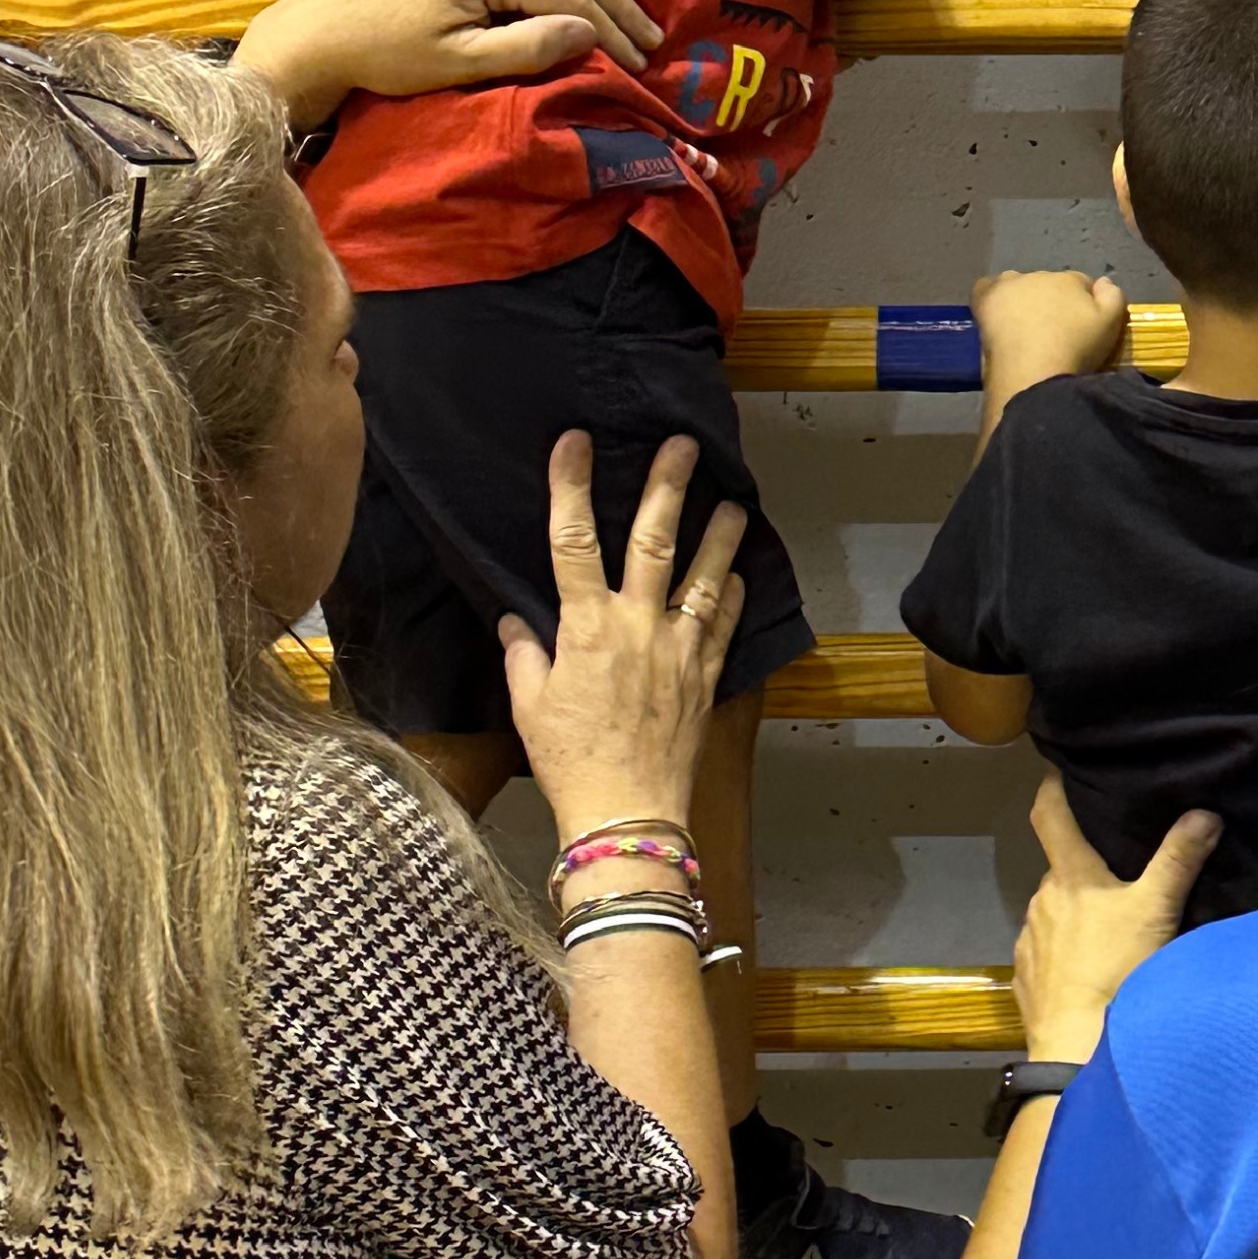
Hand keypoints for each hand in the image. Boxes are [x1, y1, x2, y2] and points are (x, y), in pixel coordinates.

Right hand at [500, 433, 746, 842]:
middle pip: (654, 542)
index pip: (572, 542)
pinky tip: (743, 576)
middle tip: (683, 446)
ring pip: (705, 578)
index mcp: (586, 628)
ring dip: (721, 537)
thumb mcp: (529, 706)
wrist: (626, 815)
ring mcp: (678, 650)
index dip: (571, 487)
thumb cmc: (569, 762)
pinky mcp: (705, 677)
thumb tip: (514, 619)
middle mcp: (637, 627)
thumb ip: (524, 655)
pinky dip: (736, 598)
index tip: (575, 443)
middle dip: (667, 488)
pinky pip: (724, 627)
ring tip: (735, 502)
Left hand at [972, 270, 1128, 379]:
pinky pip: (986, 288)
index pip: (1080, 283)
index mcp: (1070, 280)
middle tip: (1051, 332)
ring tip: (1023, 327)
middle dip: (1050, 302)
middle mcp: (1039, 276)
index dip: (1081, 303)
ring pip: (1018, 285)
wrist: (1035, 374)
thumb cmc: (1077, 351)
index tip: (1080, 325)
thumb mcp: (1111, 325)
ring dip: (1021, 298)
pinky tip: (995, 314)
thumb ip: (1114, 297)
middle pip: (1048, 284)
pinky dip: (992, 297)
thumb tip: (1104, 282)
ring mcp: (1010, 285)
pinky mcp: (985, 299)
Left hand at [1011, 773, 1219, 1062]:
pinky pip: (1045, 953)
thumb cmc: (1119, 968)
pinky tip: (1086, 970)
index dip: (1052, 789)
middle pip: (1059, 868)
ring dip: (1074, 913)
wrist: (1077, 1047)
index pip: (1049, 814)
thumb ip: (1180, 860)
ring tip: (1105, 927)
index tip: (1058, 773)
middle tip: (1112, 868)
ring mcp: (1029, 940)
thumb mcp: (1158, 910)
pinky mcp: (1026, 979)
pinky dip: (1063, 953)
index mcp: (1069, 875)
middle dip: (1080, 865)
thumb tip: (1205, 812)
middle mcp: (1041, 899)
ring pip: (1053, 912)